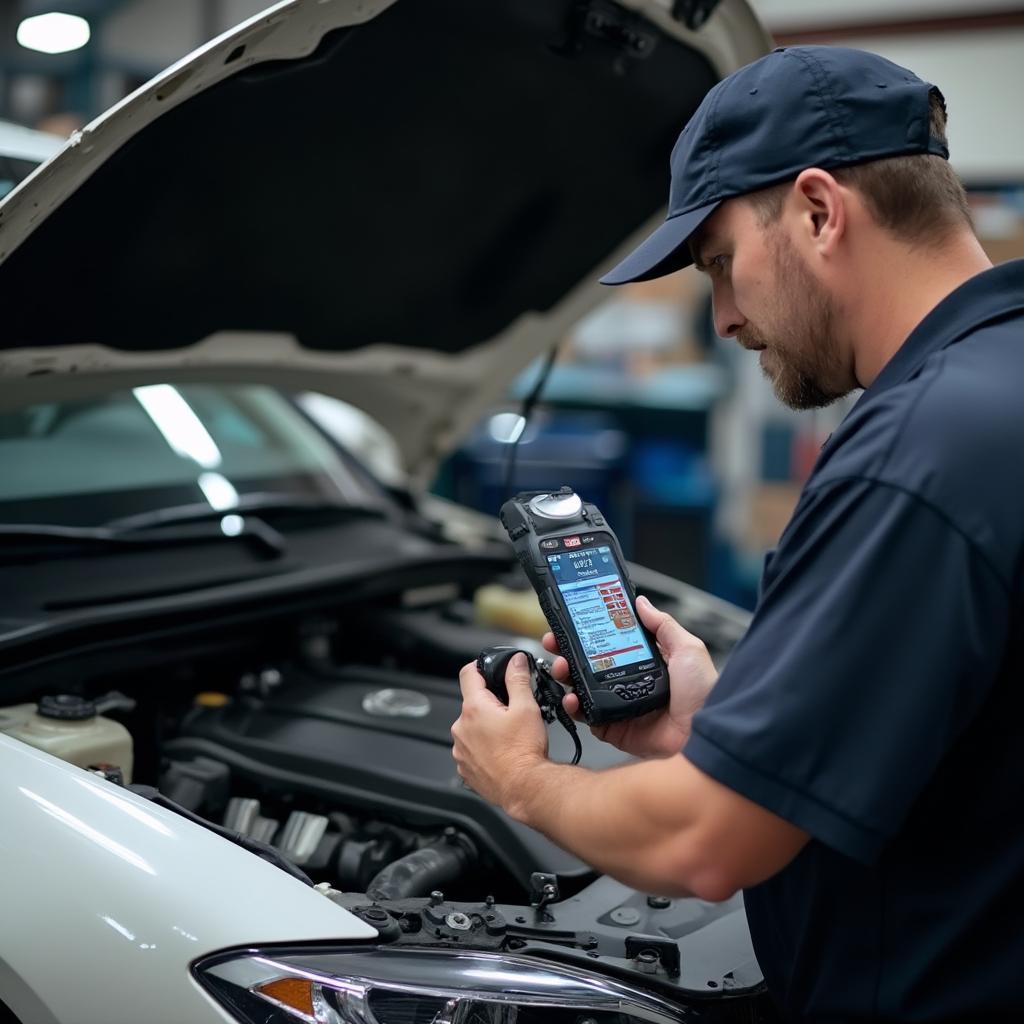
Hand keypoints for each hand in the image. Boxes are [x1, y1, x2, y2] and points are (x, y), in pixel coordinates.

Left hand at [452, 652, 548, 810]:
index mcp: (474, 709)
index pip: (468, 673)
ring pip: (472, 727)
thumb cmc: (524, 752)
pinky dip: (484, 747)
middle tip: (511, 712)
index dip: (480, 666)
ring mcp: (461, 750)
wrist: (524, 788)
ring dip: (486, 727)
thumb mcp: (526, 708)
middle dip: (490, 704)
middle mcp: (461, 728)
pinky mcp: (465, 767)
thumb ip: (518, 679)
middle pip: (473, 703)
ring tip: (509, 736)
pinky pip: (472, 749)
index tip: (490, 669)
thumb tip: (515, 662)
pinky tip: (502, 752)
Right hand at [542, 595, 716, 758]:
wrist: (704, 736)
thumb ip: (663, 625)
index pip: (610, 644)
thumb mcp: (687, 649)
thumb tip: (642, 603)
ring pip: (582, 689)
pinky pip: (587, 717)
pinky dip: (574, 707)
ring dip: (566, 676)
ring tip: (561, 667)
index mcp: (645, 663)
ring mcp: (620, 706)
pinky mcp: (614, 729)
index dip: (589, 633)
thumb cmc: (703, 694)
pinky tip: (571, 698)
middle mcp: (630, 683)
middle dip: (568, 652)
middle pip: (589, 665)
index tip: (572, 622)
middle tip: (556, 643)